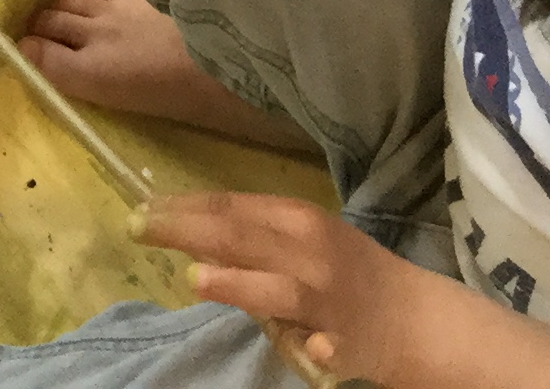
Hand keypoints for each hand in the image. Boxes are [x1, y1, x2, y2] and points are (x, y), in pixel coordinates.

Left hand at [139, 193, 446, 382]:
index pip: (231, 207)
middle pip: (243, 237)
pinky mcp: (345, 343)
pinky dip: (311, 342)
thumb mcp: (298, 240)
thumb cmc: (344, 270)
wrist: (411, 315)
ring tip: (195, 279)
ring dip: (238, 284)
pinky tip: (303, 343)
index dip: (184, 207)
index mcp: (298, 219)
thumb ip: (249, 238)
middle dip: (188, 231)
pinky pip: (322, 342)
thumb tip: (190, 238)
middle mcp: (311, 252)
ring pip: (279, 288)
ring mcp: (328, 300)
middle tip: (138, 227)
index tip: (141, 208)